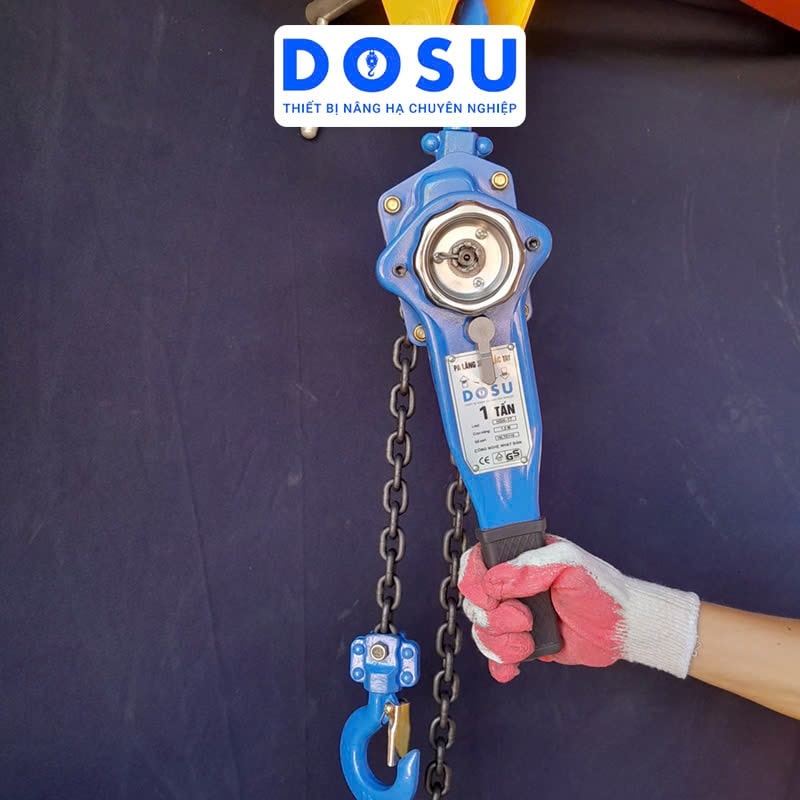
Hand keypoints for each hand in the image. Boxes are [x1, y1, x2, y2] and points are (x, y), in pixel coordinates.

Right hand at [458, 536, 699, 682]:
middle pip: (474, 602)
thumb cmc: (602, 590)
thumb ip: (531, 567)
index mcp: (519, 558)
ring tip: (530, 643)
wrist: (623, 630)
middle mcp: (512, 586)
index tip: (492, 598)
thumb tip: (494, 581)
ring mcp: (515, 615)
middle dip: (495, 618)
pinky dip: (500, 664)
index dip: (475, 582)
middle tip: (525, 620)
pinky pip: (495, 656)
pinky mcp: (523, 642)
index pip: (477, 562)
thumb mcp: (571, 565)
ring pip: (483, 631)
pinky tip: (515, 666)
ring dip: (502, 643)